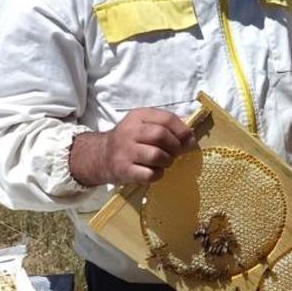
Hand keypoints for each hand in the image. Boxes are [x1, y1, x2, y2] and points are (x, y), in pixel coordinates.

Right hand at [69, 108, 196, 186]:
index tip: (188, 138)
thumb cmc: (130, 140)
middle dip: (175, 146)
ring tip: (165, 161)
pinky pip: (150, 174)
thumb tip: (190, 135)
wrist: (101, 156)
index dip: (182, 130)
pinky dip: (158, 174)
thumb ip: (167, 125)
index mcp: (138, 116)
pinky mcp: (124, 170)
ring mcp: (125, 151)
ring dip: (168, 161)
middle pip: (161, 136)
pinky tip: (154, 171)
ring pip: (157, 155)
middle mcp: (130, 131)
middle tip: (175, 152)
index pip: (167, 118)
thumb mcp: (145, 124)